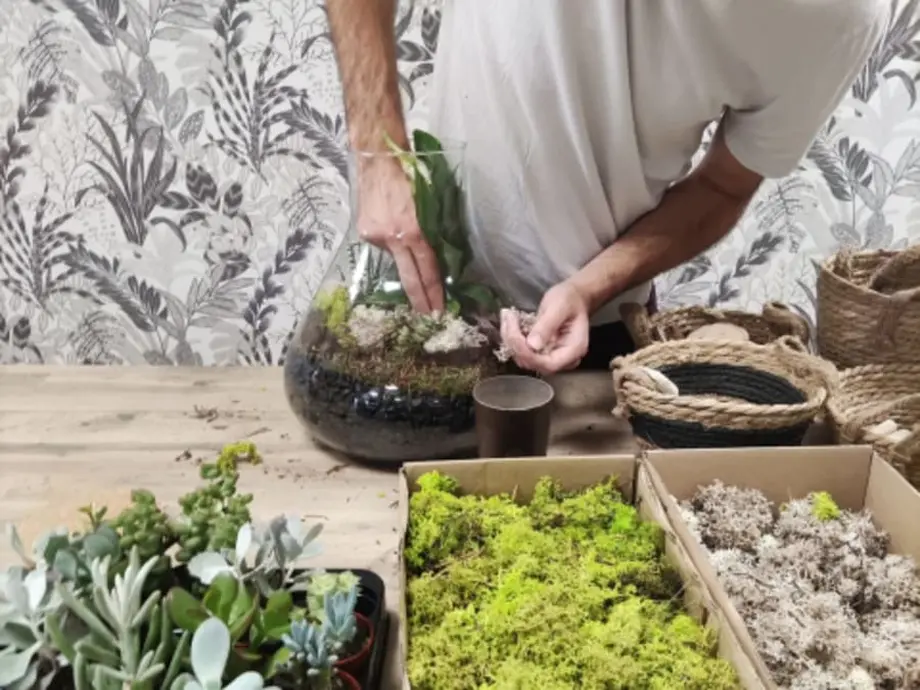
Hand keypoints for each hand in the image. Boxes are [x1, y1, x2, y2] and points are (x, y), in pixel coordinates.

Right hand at [356, 157, 443, 311]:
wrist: (379, 159)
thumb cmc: (412, 175)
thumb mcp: (430, 206)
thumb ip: (431, 232)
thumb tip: (436, 256)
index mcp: (414, 231)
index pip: (427, 270)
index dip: (434, 293)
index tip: (438, 311)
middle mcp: (394, 238)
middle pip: (409, 278)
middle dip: (420, 300)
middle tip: (429, 317)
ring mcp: (376, 237)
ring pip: (395, 258)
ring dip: (403, 258)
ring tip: (405, 238)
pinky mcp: (365, 232)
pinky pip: (383, 245)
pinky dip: (390, 241)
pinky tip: (391, 226)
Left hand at [500, 281, 589, 374]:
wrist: (573, 297)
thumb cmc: (570, 299)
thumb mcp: (559, 307)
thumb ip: (547, 325)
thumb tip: (532, 345)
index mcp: (574, 350)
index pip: (549, 364)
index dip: (528, 355)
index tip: (514, 335)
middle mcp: (564, 359)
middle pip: (534, 363)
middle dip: (516, 344)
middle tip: (508, 318)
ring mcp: (551, 357)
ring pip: (524, 358)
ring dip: (511, 340)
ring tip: (508, 316)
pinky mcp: (541, 352)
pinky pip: (523, 351)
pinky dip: (513, 338)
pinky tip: (510, 321)